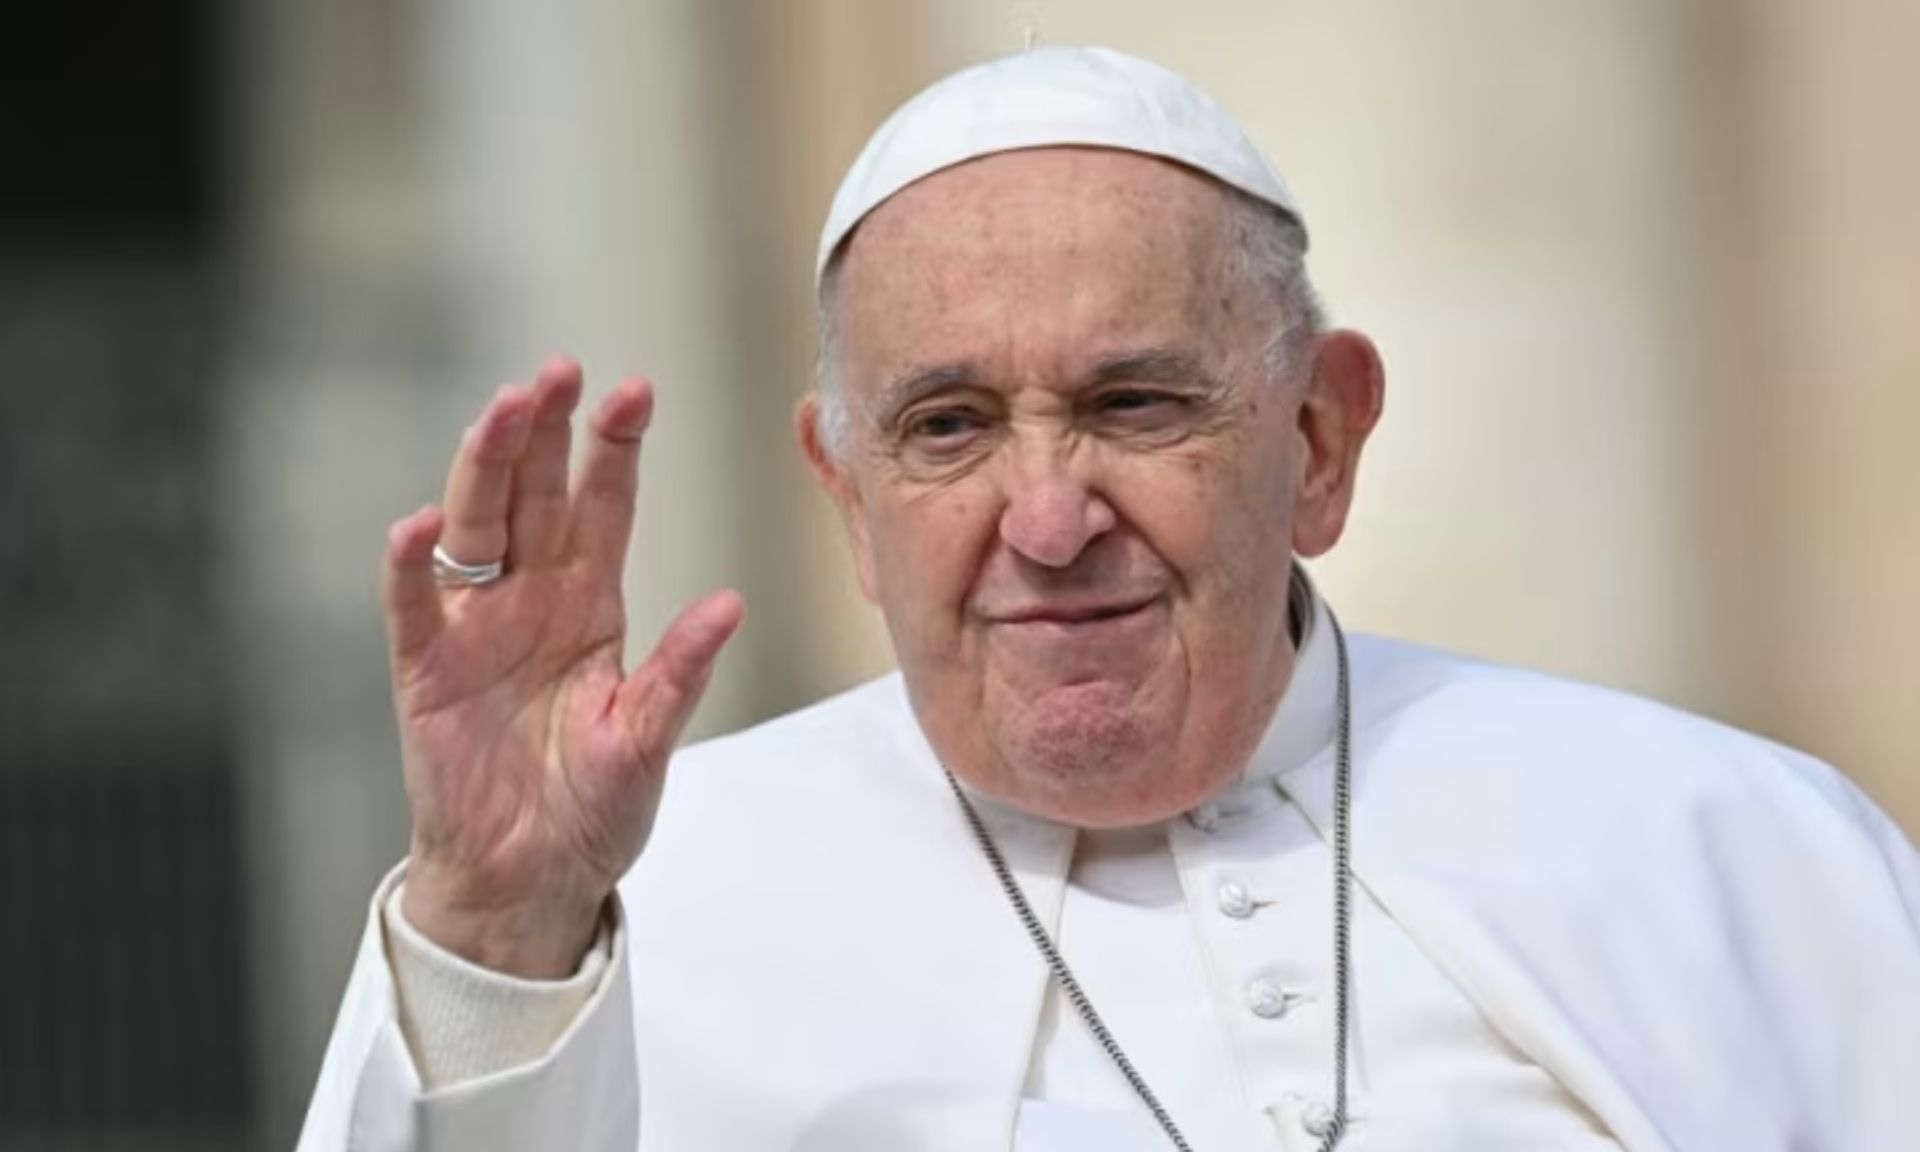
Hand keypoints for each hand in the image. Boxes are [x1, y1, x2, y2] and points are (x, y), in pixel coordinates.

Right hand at [381, 359, 743, 976]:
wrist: (529, 880)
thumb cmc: (591, 809)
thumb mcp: (646, 741)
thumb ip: (679, 674)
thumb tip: (729, 605)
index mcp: (590, 604)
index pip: (604, 507)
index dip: (615, 450)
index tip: (635, 392)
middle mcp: (531, 598)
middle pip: (536, 494)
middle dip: (547, 431)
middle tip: (561, 371)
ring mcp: (474, 627)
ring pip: (476, 524)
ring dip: (486, 467)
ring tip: (504, 411)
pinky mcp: (426, 670)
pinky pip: (413, 606)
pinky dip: (411, 566)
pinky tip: (419, 526)